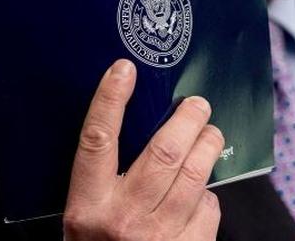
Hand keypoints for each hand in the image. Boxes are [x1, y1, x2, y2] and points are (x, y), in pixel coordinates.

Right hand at [63, 59, 223, 239]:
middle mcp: (124, 221)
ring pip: (194, 173)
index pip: (97, 141)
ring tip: (211, 132)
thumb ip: (100, 184)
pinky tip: (200, 191)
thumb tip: (129, 130)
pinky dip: (207, 194)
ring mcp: (161, 238)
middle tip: (196, 103)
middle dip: (186, 119)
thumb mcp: (83, 223)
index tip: (123, 70)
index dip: (110, 100)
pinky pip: (208, 207)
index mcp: (87, 210)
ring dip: (209, 145)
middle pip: (163, 151)